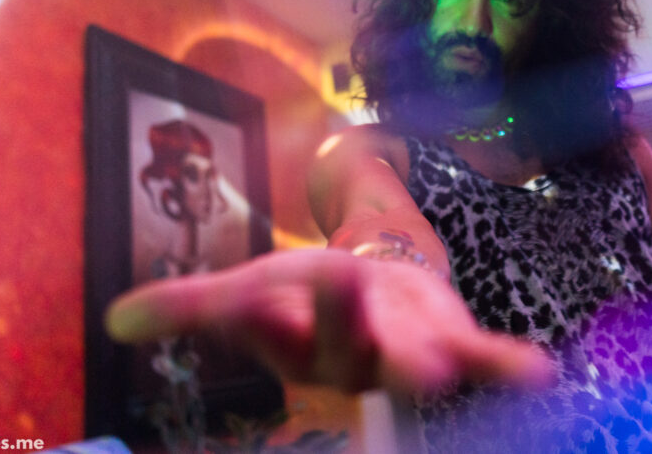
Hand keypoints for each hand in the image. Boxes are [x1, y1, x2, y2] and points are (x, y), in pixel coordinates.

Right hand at [105, 248, 551, 394]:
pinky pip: (482, 361)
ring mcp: (405, 353)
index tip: (254, 302)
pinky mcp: (453, 342)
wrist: (380, 285)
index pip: (273, 332)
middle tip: (342, 280)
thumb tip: (115, 320)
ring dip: (418, 364)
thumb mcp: (252, 287)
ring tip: (431, 366)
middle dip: (342, 320)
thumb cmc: (309, 293)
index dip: (264, 321)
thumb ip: (191, 307)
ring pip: (407, 362)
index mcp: (294, 342)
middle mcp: (349, 357)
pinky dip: (505, 367)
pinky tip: (537, 371)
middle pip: (342, 345)